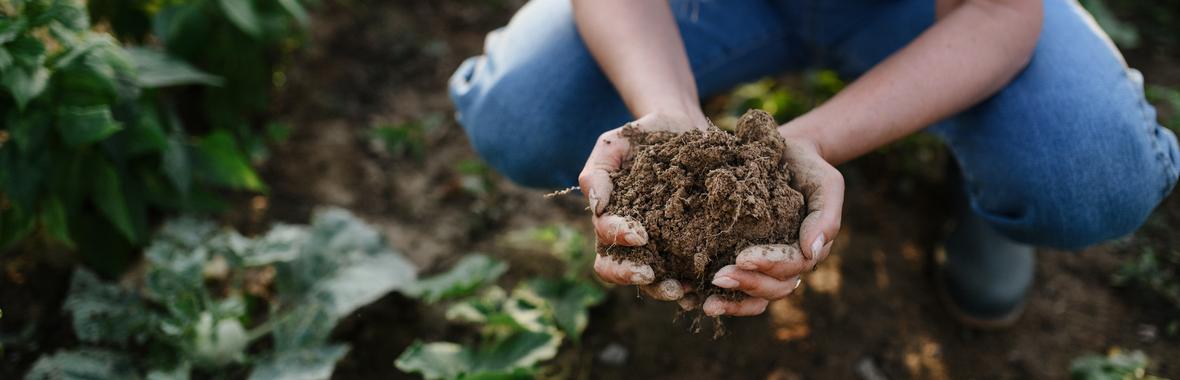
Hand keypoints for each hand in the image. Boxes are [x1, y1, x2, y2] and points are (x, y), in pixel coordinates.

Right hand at [579, 112, 704, 299]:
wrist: (682, 126)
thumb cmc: (641, 137)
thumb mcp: (613, 145)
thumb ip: (597, 174)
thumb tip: (597, 207)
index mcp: (611, 219)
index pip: (605, 240)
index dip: (618, 241)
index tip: (640, 235)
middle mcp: (632, 240)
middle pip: (620, 270)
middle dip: (632, 275)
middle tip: (651, 275)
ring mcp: (661, 245)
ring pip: (653, 280)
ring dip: (663, 288)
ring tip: (682, 289)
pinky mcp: (689, 245)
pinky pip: (688, 272)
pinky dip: (695, 285)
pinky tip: (706, 286)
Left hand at [702, 134, 843, 316]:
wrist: (783, 154)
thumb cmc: (808, 168)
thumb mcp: (825, 184)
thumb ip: (825, 216)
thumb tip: (812, 252)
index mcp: (807, 250)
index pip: (791, 267)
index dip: (768, 265)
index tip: (742, 257)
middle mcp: (787, 264)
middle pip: (773, 288)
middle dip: (747, 285)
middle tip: (718, 277)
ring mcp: (765, 266)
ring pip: (755, 297)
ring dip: (731, 302)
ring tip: (706, 303)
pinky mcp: (741, 260)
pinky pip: (734, 289)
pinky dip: (716, 297)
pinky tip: (690, 298)